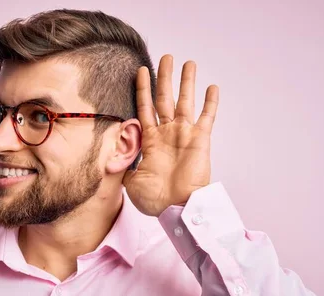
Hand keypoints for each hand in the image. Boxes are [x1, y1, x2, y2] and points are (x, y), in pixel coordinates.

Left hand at [123, 54, 218, 216]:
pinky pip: (207, 117)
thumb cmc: (154, 199)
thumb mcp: (130, 180)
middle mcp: (167, 134)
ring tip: (188, 63)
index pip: (145, 108)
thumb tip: (111, 156)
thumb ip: (123, 163)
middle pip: (165, 98)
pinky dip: (210, 102)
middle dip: (164, 78)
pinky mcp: (200, 140)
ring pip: (185, 101)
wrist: (175, 209)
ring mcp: (184, 135)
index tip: (140, 71)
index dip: (143, 89)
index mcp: (150, 140)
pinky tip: (212, 86)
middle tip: (165, 58)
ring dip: (187, 82)